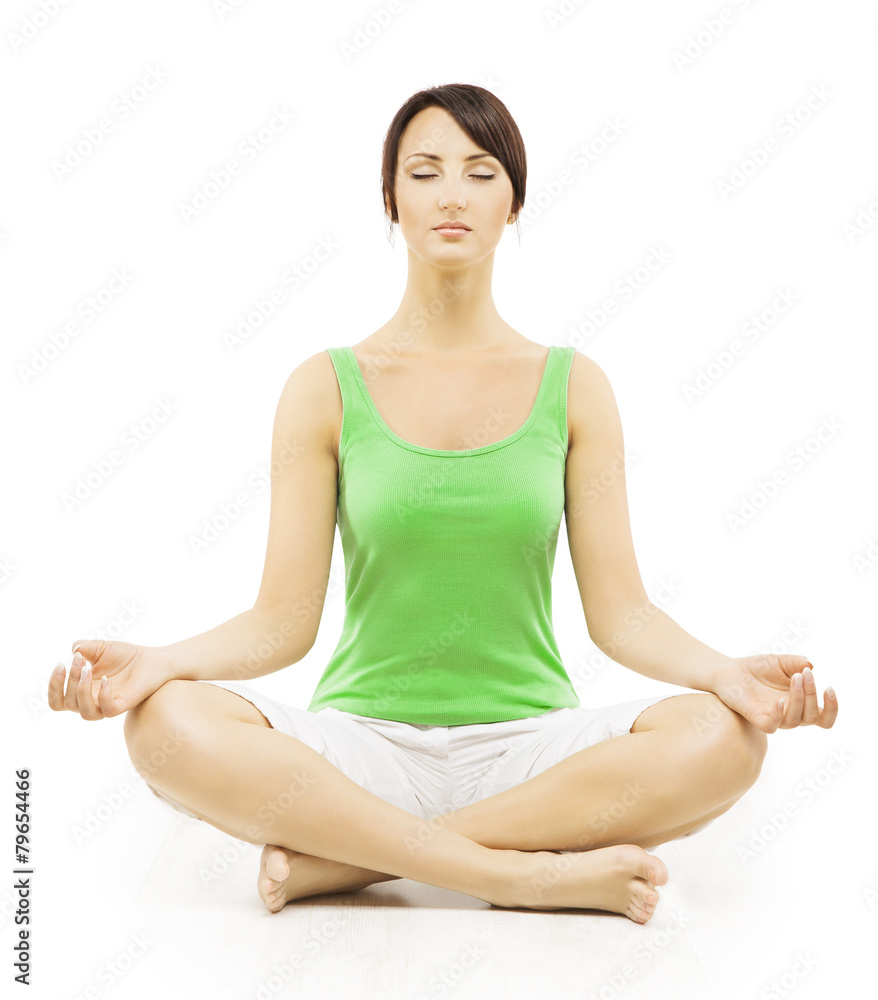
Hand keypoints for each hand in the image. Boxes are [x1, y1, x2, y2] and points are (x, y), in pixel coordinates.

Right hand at [48, 639, 176, 720]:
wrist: (152, 658)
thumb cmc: (125, 656)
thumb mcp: (100, 648)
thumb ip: (85, 648)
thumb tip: (74, 649)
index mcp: (83, 691)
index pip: (58, 702)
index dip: (53, 687)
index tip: (60, 665)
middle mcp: (93, 701)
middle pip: (68, 704)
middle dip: (69, 680)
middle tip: (80, 659)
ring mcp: (109, 704)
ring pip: (85, 713)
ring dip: (81, 691)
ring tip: (88, 670)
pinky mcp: (125, 703)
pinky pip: (108, 710)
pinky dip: (103, 696)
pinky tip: (106, 678)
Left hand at [709, 653, 837, 733]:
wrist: (730, 670)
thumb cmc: (758, 668)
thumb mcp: (781, 661)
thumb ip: (796, 662)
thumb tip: (811, 665)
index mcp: (800, 703)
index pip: (824, 718)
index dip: (833, 709)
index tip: (830, 688)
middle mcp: (790, 713)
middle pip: (813, 717)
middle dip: (813, 694)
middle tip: (804, 674)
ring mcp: (774, 717)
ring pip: (796, 720)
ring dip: (799, 698)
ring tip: (794, 677)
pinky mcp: (757, 718)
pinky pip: (771, 726)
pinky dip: (778, 714)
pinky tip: (779, 700)